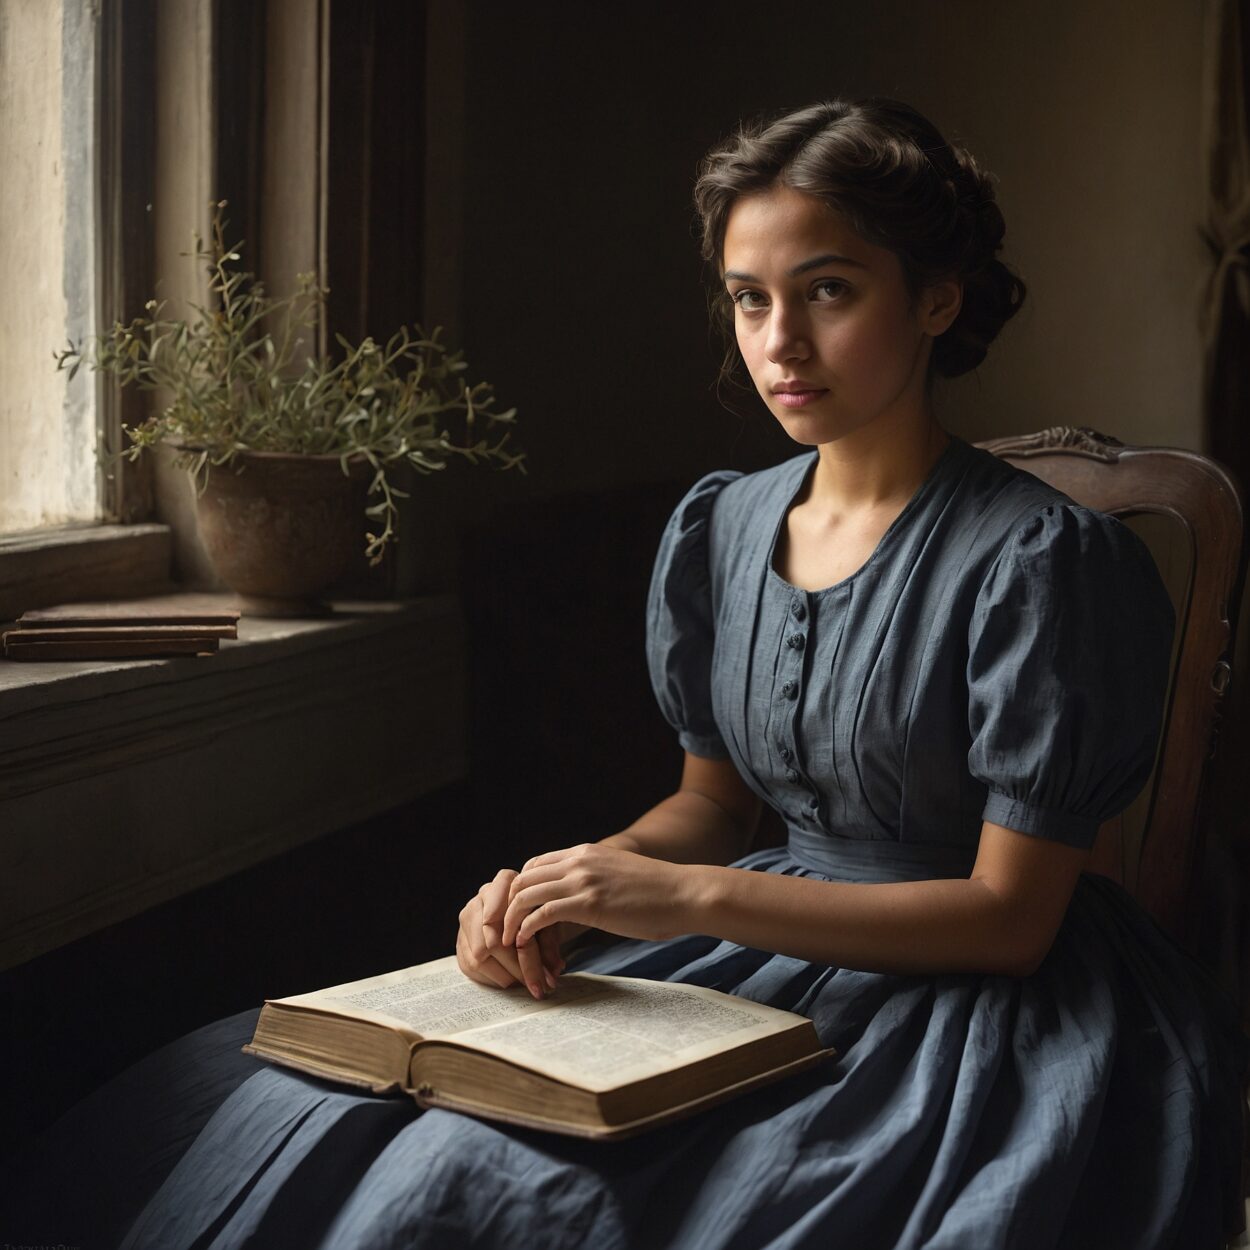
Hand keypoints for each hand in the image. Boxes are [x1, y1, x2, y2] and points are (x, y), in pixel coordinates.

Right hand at [456, 868, 563, 997]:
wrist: (520, 911)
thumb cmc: (539, 915)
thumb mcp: (549, 922)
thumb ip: (550, 942)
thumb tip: (555, 970)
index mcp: (504, 882)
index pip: (507, 914)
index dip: (520, 941)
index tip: (539, 962)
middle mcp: (481, 896)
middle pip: (493, 940)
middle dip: (518, 967)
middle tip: (539, 985)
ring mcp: (466, 917)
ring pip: (479, 956)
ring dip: (506, 976)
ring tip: (528, 984)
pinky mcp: (460, 939)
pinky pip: (470, 965)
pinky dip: (493, 978)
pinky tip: (511, 981)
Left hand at [503, 843, 691, 949]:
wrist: (686, 894)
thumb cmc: (660, 893)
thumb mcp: (620, 875)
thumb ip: (597, 880)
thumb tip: (586, 901)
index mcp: (586, 851)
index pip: (536, 864)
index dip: (521, 889)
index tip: (518, 914)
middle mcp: (580, 860)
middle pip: (523, 877)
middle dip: (507, 904)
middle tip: (503, 930)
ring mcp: (583, 879)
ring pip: (526, 894)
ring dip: (511, 919)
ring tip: (508, 941)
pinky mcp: (589, 902)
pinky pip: (542, 913)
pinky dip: (526, 929)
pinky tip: (524, 943)